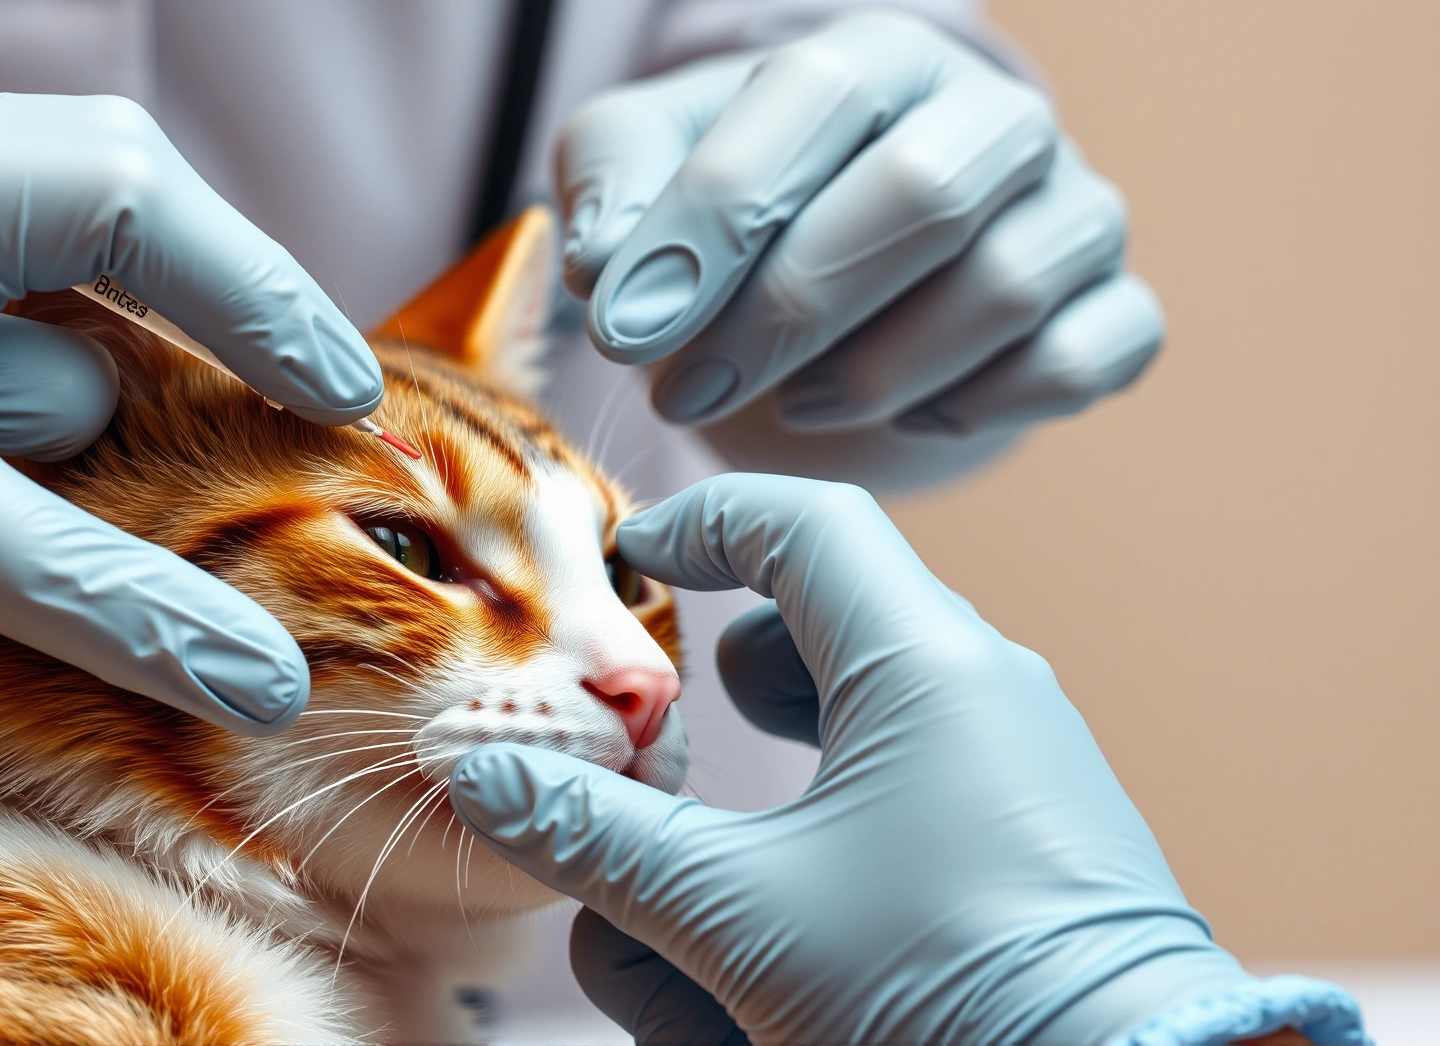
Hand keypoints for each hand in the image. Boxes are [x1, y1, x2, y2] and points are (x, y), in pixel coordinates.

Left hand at [0, 88, 384, 734]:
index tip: (343, 393)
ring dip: (110, 359)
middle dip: (207, 304)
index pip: (134, 199)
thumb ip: (98, 594)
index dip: (261, 294)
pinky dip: (48, 365)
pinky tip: (47, 443)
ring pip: (57, 255)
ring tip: (148, 452)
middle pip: (114, 202)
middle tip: (299, 401)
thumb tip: (261, 674)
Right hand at [451, 475, 1365, 1043]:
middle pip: (826, 620)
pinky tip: (800, 898)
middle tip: (668, 738)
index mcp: (924, 663)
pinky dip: (834, 812)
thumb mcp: (735, 914)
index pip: (805, 520)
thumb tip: (477, 773)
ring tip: (724, 834)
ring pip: (865, 709)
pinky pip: (914, 781)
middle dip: (727, 675)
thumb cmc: (941, 989)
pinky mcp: (1031, 842)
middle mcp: (985, 692)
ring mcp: (1019, 767)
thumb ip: (595, 837)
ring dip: (778, 755)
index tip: (634, 557)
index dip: (704, 519)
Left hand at [556, 12, 1163, 487]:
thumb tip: (607, 266)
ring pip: (1004, 289)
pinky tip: (900, 417)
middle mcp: (994, 116)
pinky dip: (979, 408)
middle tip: (686, 393)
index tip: (625, 332)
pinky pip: (1075, 363)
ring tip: (786, 407)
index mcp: (881, 55)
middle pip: (922, 197)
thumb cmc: (742, 202)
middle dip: (788, 313)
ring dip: (875, 373)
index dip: (712, 223)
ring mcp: (1073, 209)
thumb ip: (613, 184)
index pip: (813, 103)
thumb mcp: (648, 165)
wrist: (846, 261)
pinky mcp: (1115, 305)